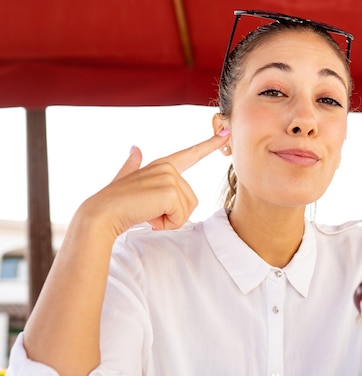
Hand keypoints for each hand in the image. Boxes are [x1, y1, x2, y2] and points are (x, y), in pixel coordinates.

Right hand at [80, 131, 229, 237]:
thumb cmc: (114, 201)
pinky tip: (149, 217)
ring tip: (146, 213)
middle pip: (191, 200)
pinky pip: (180, 217)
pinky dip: (166, 224)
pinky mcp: (169, 192)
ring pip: (187, 210)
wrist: (101, 214)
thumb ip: (132, 164)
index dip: (210, 144)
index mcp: (161, 165)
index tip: (227, 133)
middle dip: (172, 214)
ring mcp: (169, 178)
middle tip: (148, 211)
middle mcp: (167, 168)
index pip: (191, 154)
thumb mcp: (125, 179)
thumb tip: (135, 148)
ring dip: (168, 220)